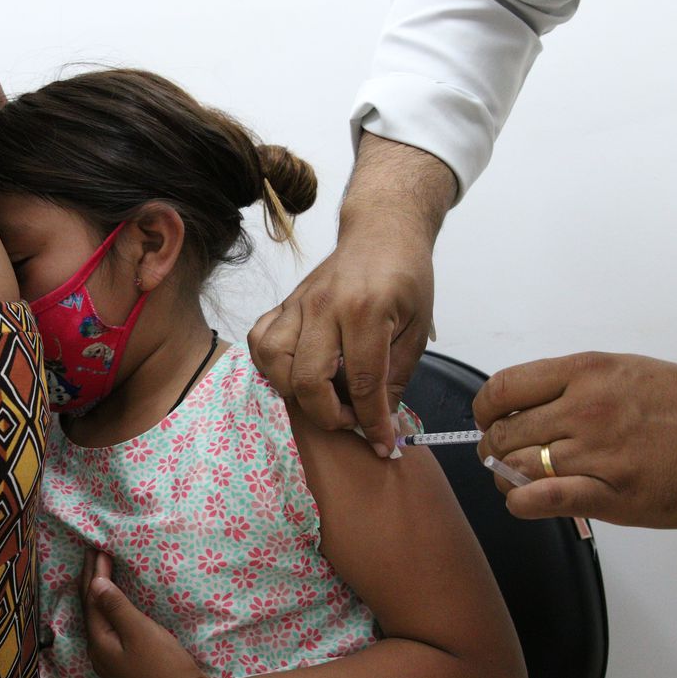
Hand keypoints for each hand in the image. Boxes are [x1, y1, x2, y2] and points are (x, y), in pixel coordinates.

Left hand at [79, 549, 208, 677]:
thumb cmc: (163, 665)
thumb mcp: (140, 632)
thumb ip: (117, 607)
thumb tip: (96, 583)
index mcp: (99, 641)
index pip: (91, 600)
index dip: (94, 573)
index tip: (98, 548)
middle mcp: (99, 649)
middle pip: (91, 607)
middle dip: (92, 579)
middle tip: (93, 552)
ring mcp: (110, 656)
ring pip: (99, 615)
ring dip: (99, 590)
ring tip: (100, 569)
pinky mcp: (123, 658)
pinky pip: (108, 623)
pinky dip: (109, 604)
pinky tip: (113, 600)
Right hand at [250, 136, 450, 456]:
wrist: (381, 233)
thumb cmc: (405, 278)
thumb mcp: (416, 329)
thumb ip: (395, 376)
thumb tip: (378, 421)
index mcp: (365, 310)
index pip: (363, 382)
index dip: (372, 421)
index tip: (383, 444)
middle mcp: (324, 306)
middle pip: (307, 379)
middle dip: (330, 415)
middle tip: (351, 418)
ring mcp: (298, 303)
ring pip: (274, 362)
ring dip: (296, 393)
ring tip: (323, 396)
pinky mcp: (284, 304)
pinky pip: (260, 342)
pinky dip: (271, 365)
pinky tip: (295, 371)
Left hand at [474, 352, 676, 527]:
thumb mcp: (621, 372)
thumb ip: (569, 386)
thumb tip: (520, 406)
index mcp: (585, 373)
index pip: (503, 389)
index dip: (485, 409)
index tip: (488, 419)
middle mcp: (585, 409)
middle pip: (504, 433)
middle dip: (492, 448)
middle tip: (501, 456)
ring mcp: (598, 452)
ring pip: (516, 467)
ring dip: (505, 478)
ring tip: (516, 480)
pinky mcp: (613, 494)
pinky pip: (544, 498)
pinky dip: (521, 502)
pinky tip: (523, 501)